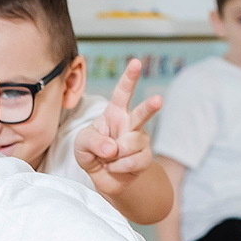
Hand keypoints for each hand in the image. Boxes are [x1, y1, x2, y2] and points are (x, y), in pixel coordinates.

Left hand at [73, 60, 162, 195]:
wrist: (103, 178)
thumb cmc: (92, 153)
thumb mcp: (81, 144)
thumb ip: (93, 142)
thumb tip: (113, 148)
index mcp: (114, 112)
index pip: (122, 92)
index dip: (129, 78)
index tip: (136, 63)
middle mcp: (130, 123)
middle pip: (142, 112)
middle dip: (151, 107)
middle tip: (158, 100)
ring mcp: (140, 140)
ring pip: (132, 143)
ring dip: (115, 155)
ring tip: (109, 159)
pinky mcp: (145, 157)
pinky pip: (134, 161)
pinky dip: (119, 167)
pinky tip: (115, 167)